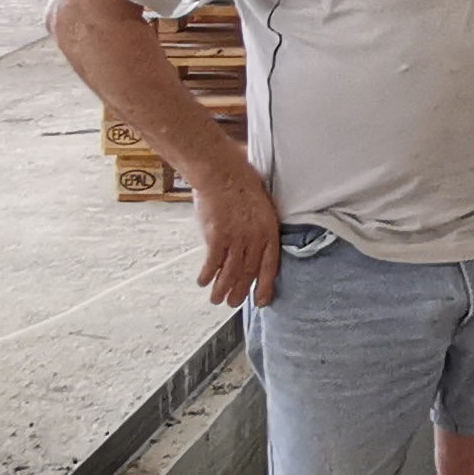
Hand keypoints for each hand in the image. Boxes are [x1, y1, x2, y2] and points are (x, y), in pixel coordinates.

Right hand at [193, 157, 281, 308]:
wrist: (223, 171)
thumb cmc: (243, 181)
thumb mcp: (263, 203)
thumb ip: (260, 224)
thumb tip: (256, 236)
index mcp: (269, 229)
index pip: (270, 264)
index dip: (266, 284)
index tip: (262, 300)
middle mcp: (255, 238)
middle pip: (248, 272)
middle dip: (241, 291)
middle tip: (233, 303)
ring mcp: (236, 238)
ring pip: (230, 272)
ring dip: (222, 288)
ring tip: (217, 299)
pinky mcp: (217, 236)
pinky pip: (212, 262)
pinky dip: (207, 274)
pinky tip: (203, 282)